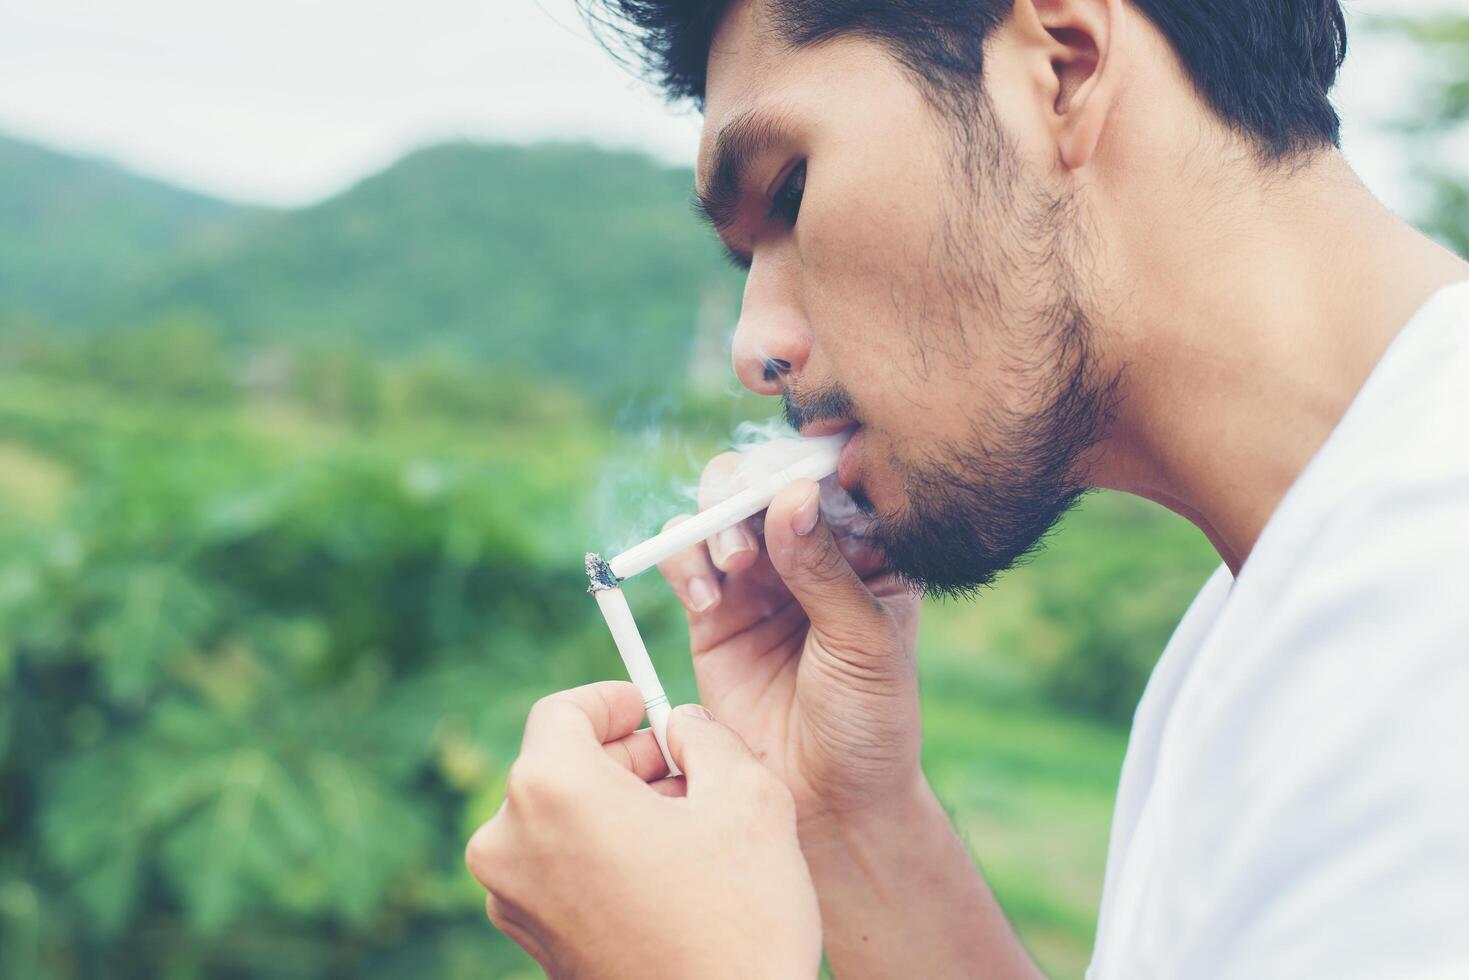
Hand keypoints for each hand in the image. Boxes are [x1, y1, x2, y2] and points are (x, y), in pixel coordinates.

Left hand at [465, 682, 820, 978]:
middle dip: (625, 758)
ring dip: (617, 806)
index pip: (562, 711)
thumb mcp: (747, 797)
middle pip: (558, 764)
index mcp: (552, 791)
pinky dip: (603, 852)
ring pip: (561, 818)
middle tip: (688, 767)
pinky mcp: (533, 942)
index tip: (649, 707)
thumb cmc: (739, 920)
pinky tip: (668, 873)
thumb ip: (707, 737)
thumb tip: (683, 725)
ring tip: (690, 826)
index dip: (611, 701)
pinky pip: (559, 867)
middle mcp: (512, 843)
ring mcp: (515, 901)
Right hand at [657, 459, 924, 827]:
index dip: (810, 466)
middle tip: (749, 523)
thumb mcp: (863, 642)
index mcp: (868, 550)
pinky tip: (703, 596)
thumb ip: (825, 570)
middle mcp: (810, 553)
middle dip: (750, 489)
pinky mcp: (712, 611)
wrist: (825, 799)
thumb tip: (790, 496)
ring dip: (716, 522)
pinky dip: (682, 558)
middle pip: (766, 483)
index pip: (836, 481)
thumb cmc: (868, 722)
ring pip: (720, 509)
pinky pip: (684, 558)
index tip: (795, 479)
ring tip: (731, 566)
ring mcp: (758, 580)